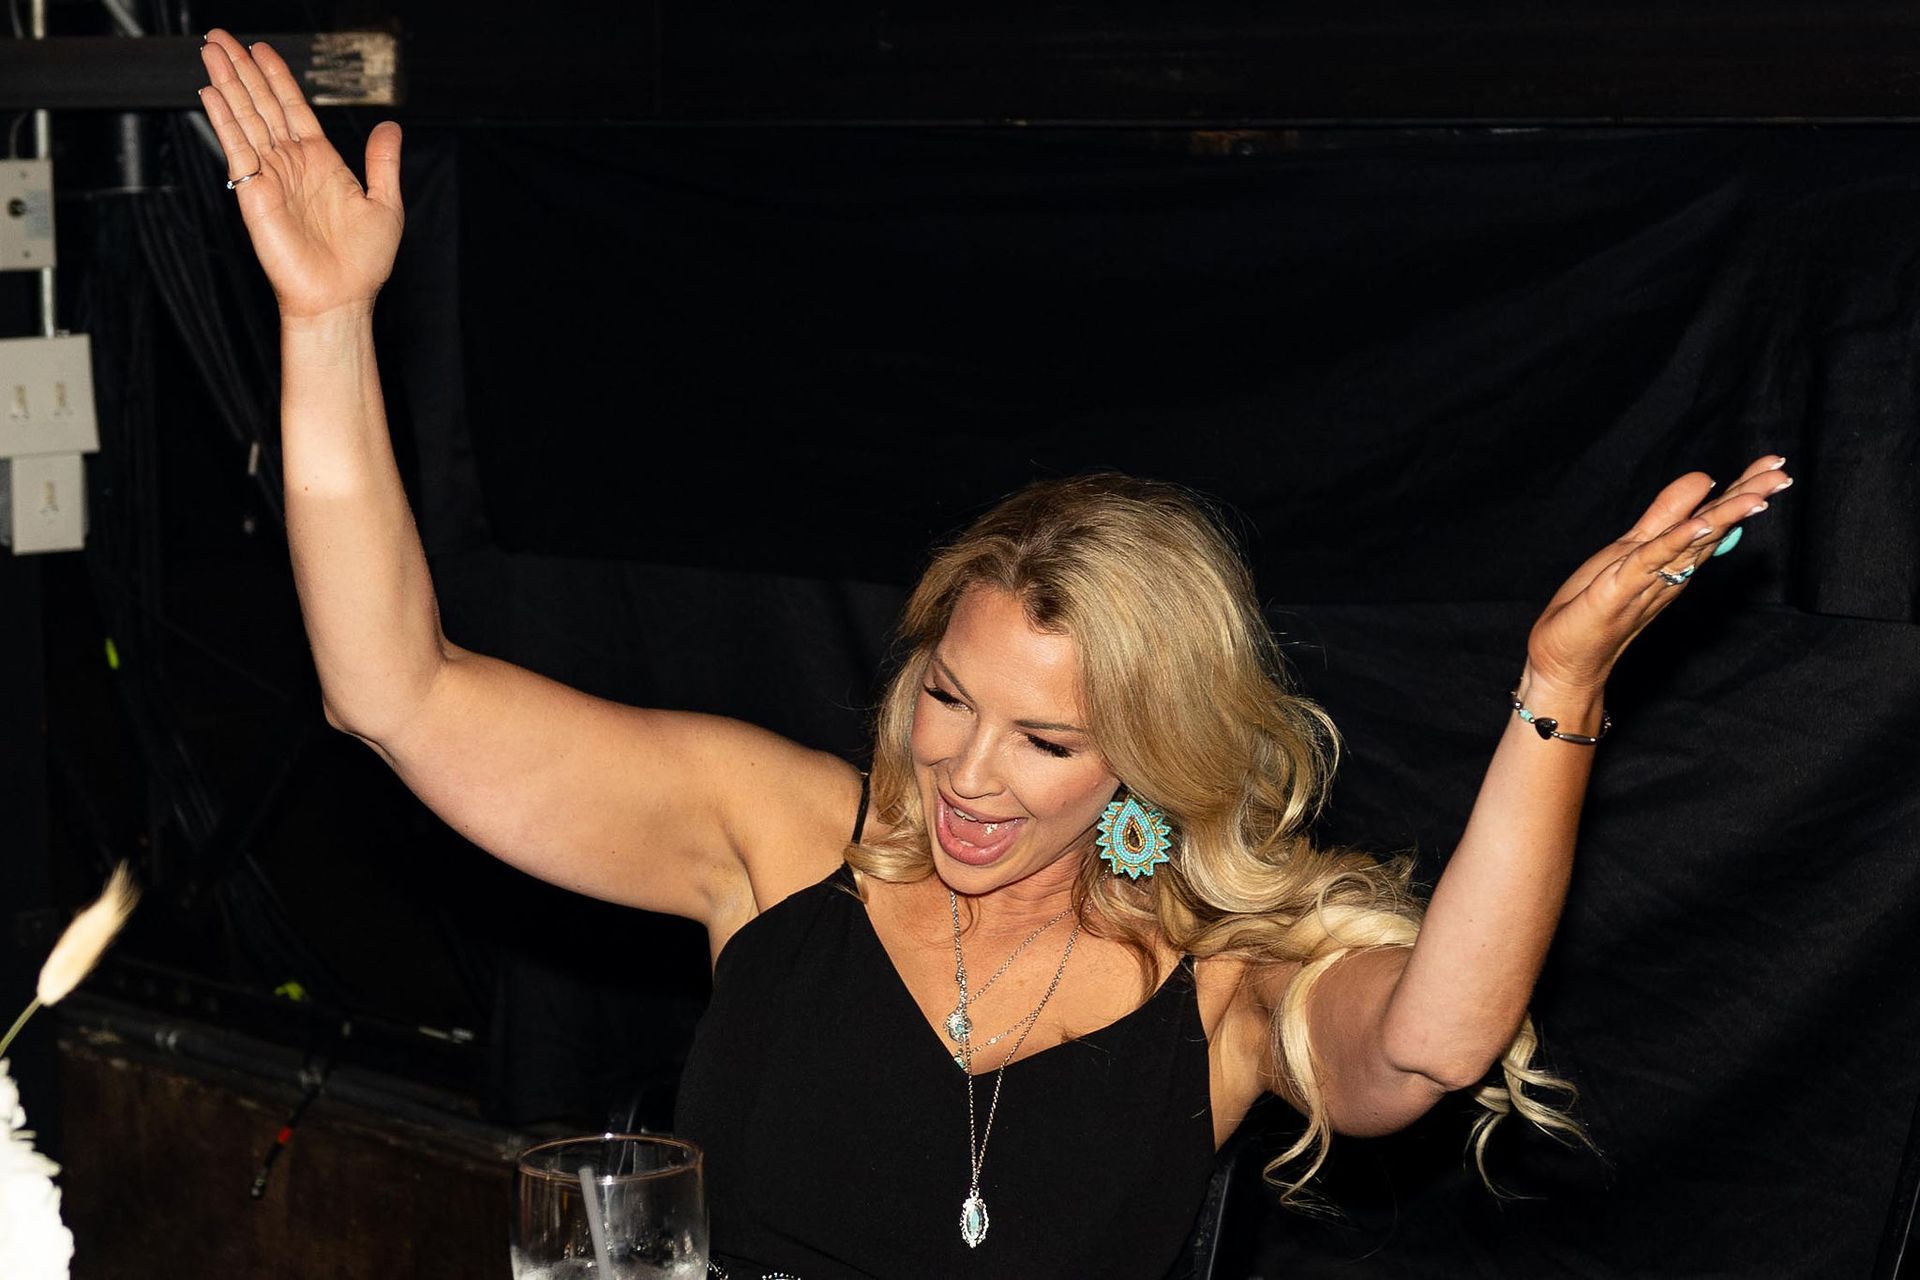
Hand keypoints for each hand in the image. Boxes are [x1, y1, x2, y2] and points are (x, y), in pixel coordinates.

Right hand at [198, 30, 403, 318]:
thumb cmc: (363, 263)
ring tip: (211, 50)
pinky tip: (211, 93)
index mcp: (321, 162)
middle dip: (243, 69)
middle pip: (262, 104)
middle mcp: (292, 164)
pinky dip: (224, 119)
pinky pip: (236, 148)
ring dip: (228, 83)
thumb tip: (390, 127)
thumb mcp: (386, 204)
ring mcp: (270, 176)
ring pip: (246, 118)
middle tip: (222, 37)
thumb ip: (383, 162)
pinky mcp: (254, 192)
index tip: (262, 49)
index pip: (293, 108)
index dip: (277, 77)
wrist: (341, 298)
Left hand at [1524, 455, 1793, 693]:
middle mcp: (1670, 569)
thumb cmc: (1593, 604)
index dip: (1743, 490)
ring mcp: (1650, 579)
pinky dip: (1677, 541)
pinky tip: (1702, 523)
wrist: (1566, 657)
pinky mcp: (1622, 587)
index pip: (1714, 517)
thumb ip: (1665, 515)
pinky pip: (1653, 560)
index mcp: (1673, 557)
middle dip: (1748, 499)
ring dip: (1725, 518)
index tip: (1775, 463)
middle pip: (1714, 527)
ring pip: (1694, 542)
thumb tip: (1703, 480)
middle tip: (1783, 474)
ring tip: (1759, 496)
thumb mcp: (1630, 547)